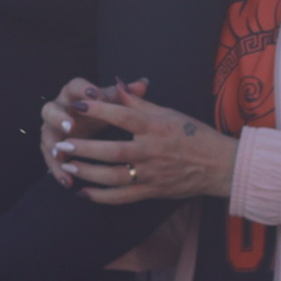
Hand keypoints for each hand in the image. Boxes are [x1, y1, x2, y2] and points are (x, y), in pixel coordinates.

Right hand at [39, 76, 134, 180]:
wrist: (87, 123)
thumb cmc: (103, 108)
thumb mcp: (114, 103)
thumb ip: (125, 95)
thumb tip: (143, 84)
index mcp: (73, 93)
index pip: (75, 86)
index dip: (83, 89)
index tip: (93, 93)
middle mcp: (58, 109)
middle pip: (51, 110)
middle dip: (59, 118)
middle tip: (70, 126)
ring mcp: (52, 129)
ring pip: (47, 137)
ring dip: (53, 147)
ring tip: (61, 157)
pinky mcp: (52, 149)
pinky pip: (51, 160)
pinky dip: (58, 171)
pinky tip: (68, 182)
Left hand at [51, 79, 237, 204]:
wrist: (219, 166)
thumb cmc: (194, 134)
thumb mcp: (168, 112)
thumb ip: (137, 102)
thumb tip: (115, 83)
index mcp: (156, 127)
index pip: (123, 116)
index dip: (99, 109)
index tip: (77, 104)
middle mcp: (152, 151)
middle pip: (113, 151)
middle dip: (85, 148)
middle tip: (61, 143)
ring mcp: (152, 174)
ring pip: (114, 176)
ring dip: (88, 172)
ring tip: (66, 165)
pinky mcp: (152, 191)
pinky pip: (122, 197)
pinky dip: (101, 197)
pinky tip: (83, 193)